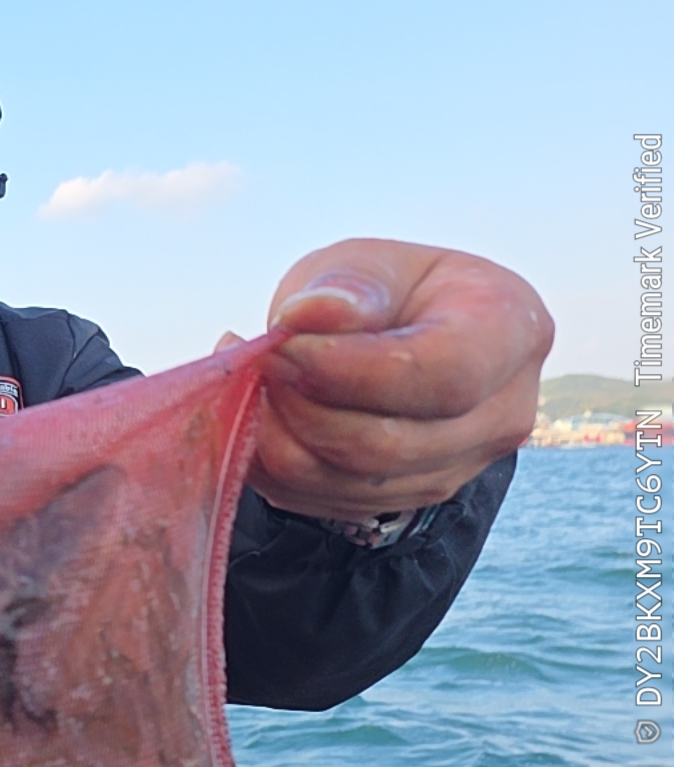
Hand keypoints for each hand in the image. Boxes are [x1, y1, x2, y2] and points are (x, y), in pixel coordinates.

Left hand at [224, 239, 551, 523]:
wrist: (386, 341)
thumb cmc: (383, 293)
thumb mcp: (367, 264)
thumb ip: (348, 284)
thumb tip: (310, 314)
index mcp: (512, 332)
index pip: (444, 373)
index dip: (351, 369)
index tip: (282, 345)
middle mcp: (502, 413)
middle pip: (389, 443)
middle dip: (302, 406)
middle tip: (258, 361)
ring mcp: (459, 468)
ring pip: (349, 482)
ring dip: (279, 437)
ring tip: (254, 381)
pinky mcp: (405, 501)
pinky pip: (321, 501)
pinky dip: (273, 463)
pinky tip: (259, 413)